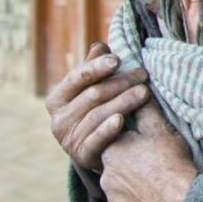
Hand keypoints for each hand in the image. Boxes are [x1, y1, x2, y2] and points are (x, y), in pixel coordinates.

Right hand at [45, 42, 149, 170]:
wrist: (98, 149)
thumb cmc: (96, 110)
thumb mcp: (92, 89)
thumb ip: (94, 68)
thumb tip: (100, 46)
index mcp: (58, 99)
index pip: (77, 78)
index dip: (97, 67)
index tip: (117, 60)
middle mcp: (59, 119)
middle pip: (93, 95)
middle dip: (120, 82)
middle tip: (143, 74)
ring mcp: (69, 139)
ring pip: (98, 115)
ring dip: (123, 101)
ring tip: (144, 92)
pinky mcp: (82, 155)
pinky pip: (95, 141)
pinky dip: (107, 130)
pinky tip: (120, 119)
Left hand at [100, 102, 196, 201]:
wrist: (178, 199)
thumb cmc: (169, 163)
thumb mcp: (159, 130)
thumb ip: (145, 110)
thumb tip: (140, 91)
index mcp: (112, 148)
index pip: (114, 133)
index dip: (131, 132)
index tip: (146, 135)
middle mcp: (105, 172)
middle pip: (116, 156)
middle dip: (130, 153)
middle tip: (152, 153)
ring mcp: (111, 193)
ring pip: (119, 176)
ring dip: (132, 172)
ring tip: (154, 170)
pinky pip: (124, 194)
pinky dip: (135, 189)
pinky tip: (151, 186)